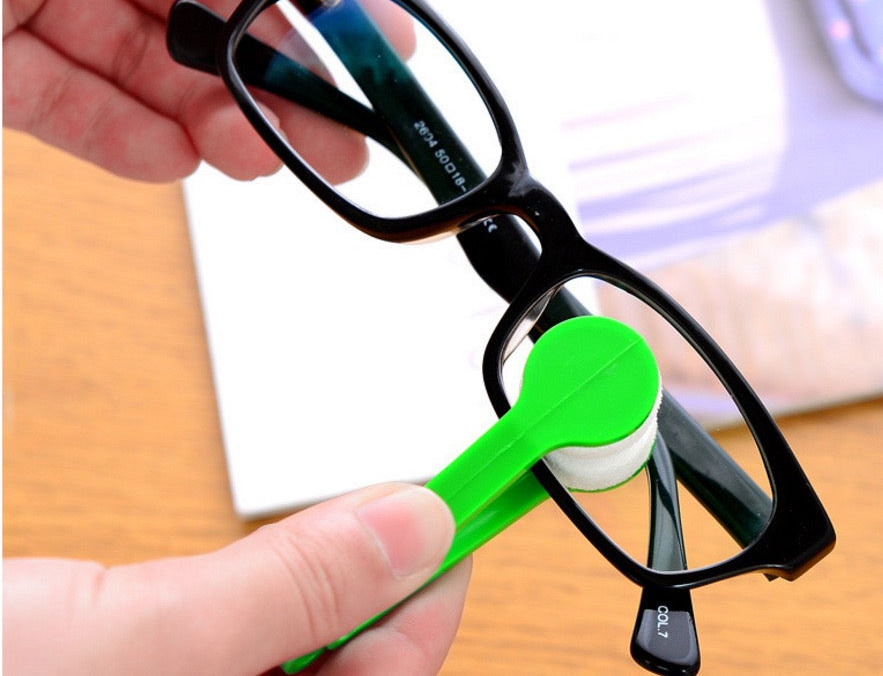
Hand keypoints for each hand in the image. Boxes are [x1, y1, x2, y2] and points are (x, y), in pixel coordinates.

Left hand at [3, 0, 365, 182]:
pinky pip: (85, 109)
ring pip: (160, 66)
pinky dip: (131, 139)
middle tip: (341, 131)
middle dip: (281, 72)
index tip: (379, 33)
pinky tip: (174, 155)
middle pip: (214, 2)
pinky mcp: (11, 71)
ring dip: (217, 117)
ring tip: (260, 157)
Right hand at [3, 483, 469, 674]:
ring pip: (304, 654)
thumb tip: (411, 521)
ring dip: (335, 585)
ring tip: (357, 522)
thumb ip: (288, 588)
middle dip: (390, 581)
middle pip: (358, 669)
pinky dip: (277, 602)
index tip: (476, 491)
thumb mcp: (138, 644)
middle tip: (418, 498)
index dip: (442, 577)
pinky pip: (252, 651)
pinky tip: (269, 574)